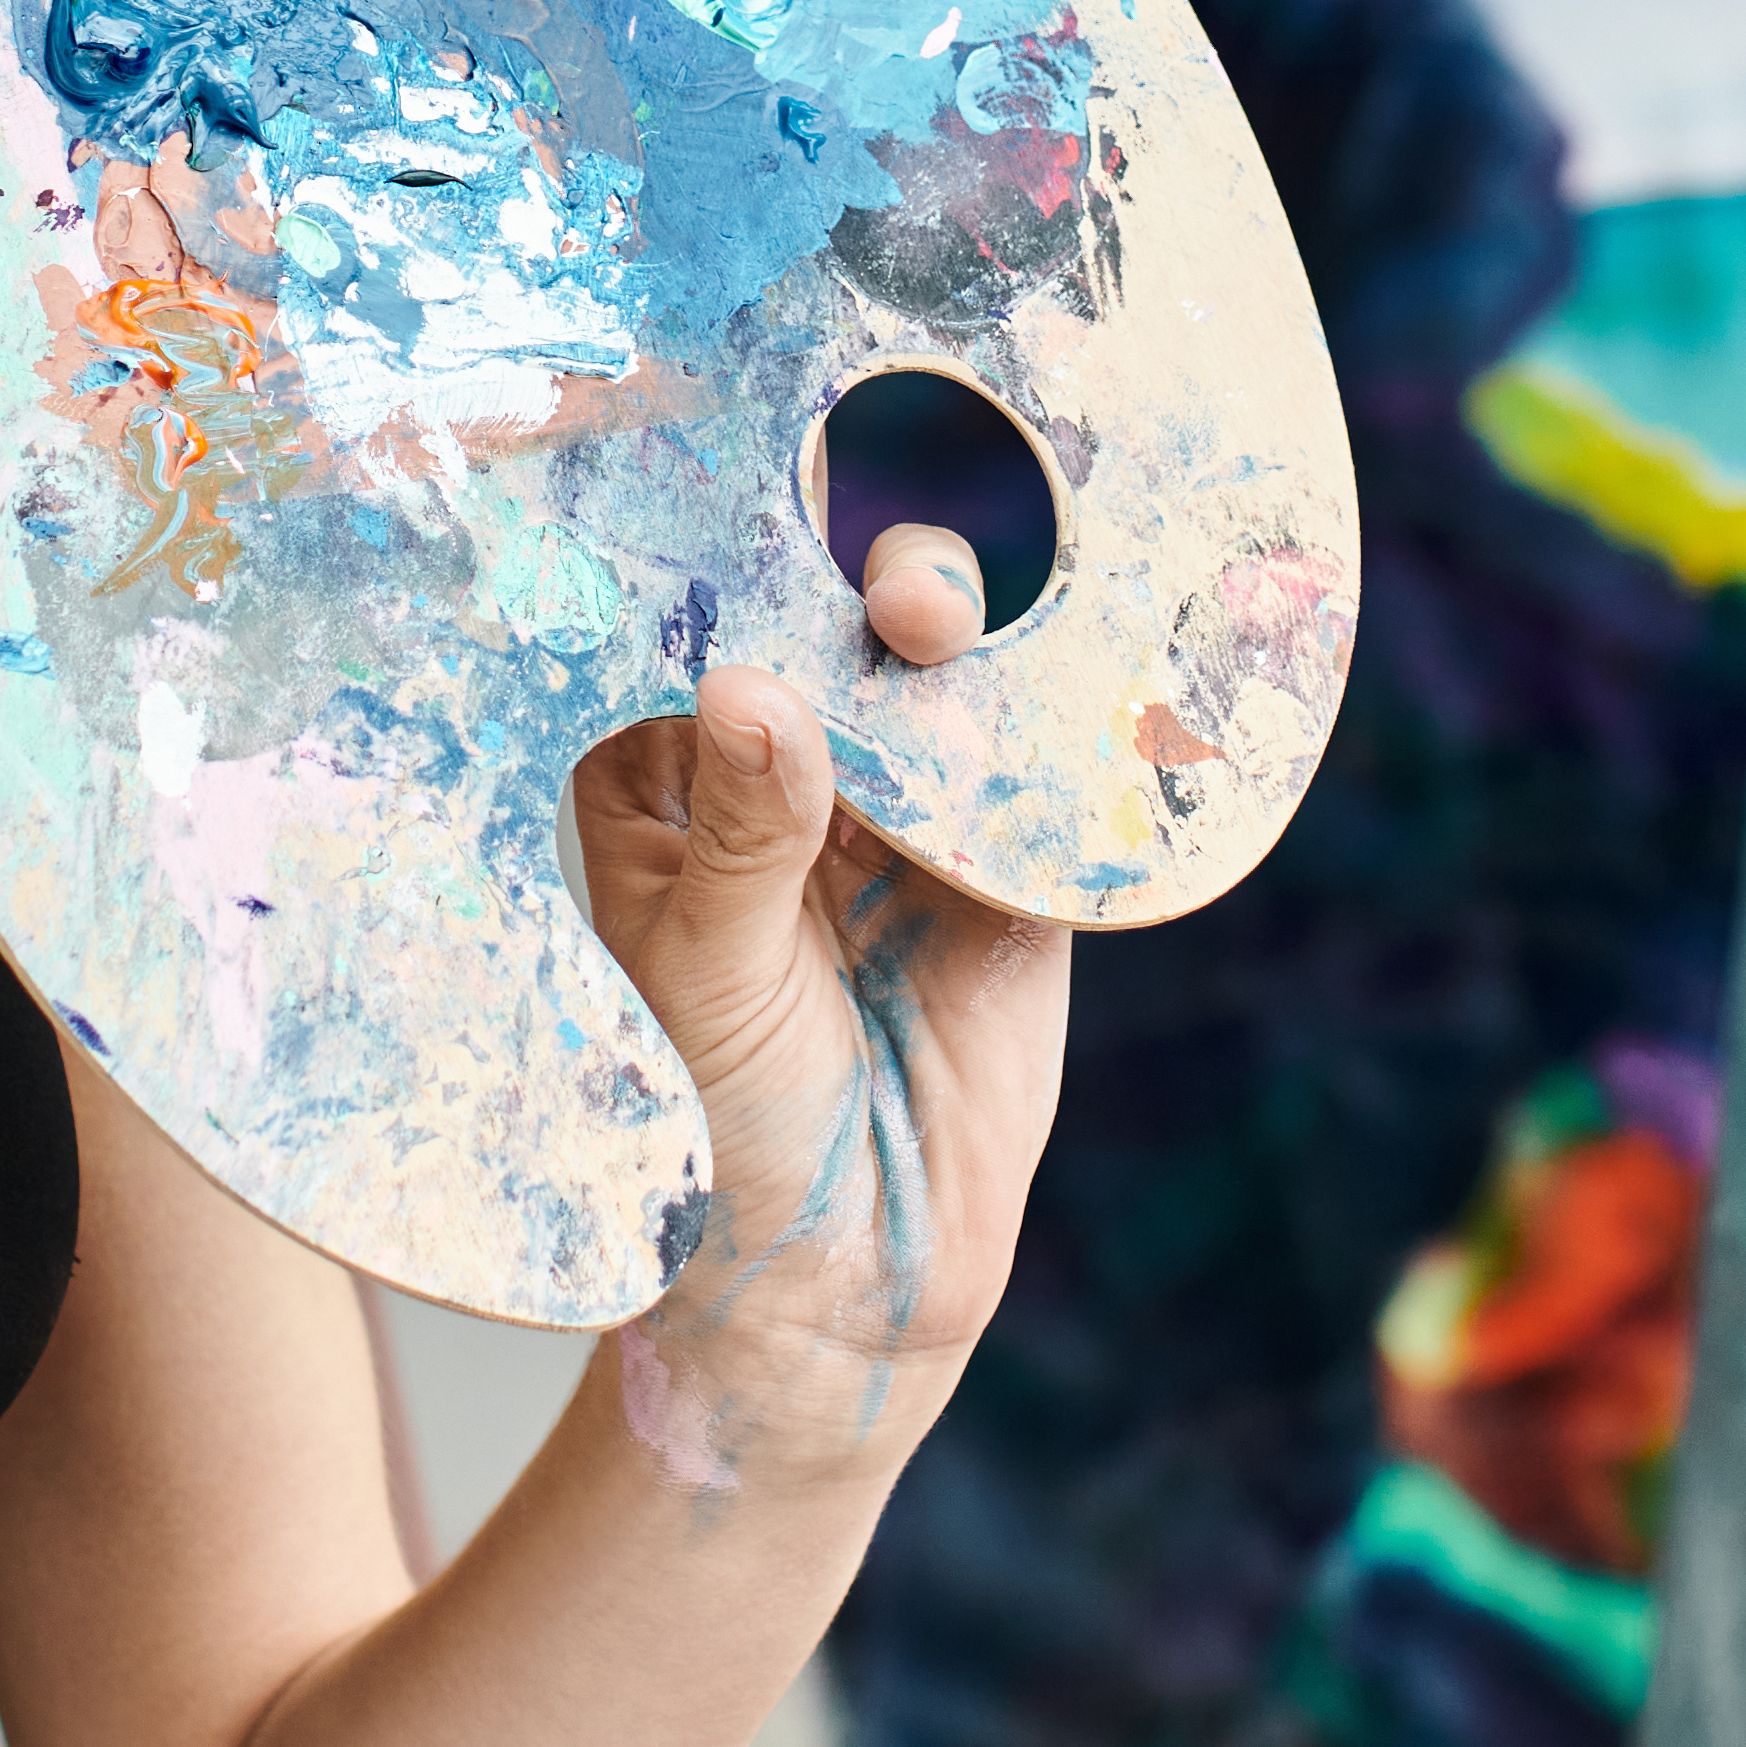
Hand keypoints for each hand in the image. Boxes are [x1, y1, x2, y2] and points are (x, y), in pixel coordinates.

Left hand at [565, 611, 1070, 1498]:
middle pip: (831, 625)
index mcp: (666, 779)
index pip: (693, 625)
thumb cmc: (715, 1140)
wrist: (845, 1289)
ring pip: (946, 679)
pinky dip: (1070, 722)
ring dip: (962, 634)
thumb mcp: (707, 980)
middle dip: (865, 580)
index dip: (727, 542)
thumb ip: (744, 837)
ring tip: (946, 630)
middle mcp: (783, 773)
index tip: (757, 457)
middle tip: (898, 600)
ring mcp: (904, 815)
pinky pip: (1048, 773)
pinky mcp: (1011, 873)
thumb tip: (758, 688)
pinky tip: (1079, 667)